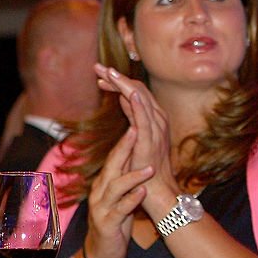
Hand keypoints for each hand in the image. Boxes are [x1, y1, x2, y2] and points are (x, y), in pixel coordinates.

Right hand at [85, 126, 151, 257]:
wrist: (103, 251)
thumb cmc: (116, 218)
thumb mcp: (122, 193)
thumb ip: (127, 174)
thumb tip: (138, 152)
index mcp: (106, 181)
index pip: (116, 156)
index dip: (126, 138)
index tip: (136, 120)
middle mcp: (101, 190)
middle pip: (112, 164)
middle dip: (124, 147)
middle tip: (137, 129)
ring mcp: (102, 207)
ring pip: (115, 187)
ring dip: (132, 176)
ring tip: (149, 167)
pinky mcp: (108, 224)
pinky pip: (119, 210)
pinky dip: (131, 200)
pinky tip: (141, 193)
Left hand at [93, 64, 178, 215]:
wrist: (159, 189)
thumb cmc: (147, 165)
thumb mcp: (138, 133)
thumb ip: (133, 115)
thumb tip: (124, 97)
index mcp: (154, 117)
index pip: (136, 91)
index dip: (119, 81)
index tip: (102, 76)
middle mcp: (158, 118)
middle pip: (137, 89)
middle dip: (117, 77)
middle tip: (98, 68)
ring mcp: (156, 128)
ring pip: (139, 98)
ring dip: (123, 83)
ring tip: (107, 72)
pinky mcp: (150, 140)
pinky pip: (144, 118)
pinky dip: (138, 104)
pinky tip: (129, 92)